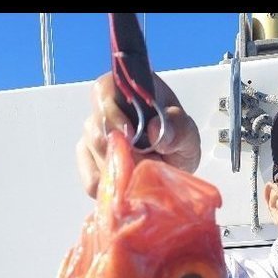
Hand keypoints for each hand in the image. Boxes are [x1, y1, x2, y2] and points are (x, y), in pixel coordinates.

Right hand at [75, 73, 201, 198]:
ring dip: (117, 169)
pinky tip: (126, 186)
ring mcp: (93, 136)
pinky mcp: (88, 163)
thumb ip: (177, 128)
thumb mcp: (188, 135)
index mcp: (129, 91)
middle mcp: (105, 110)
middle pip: (95, 128)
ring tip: (142, 174)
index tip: (130, 136)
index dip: (112, 113)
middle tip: (145, 164)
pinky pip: (90, 179)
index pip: (104, 90)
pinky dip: (109, 187)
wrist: (171, 170)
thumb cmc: (177, 144)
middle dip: (119, 151)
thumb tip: (153, 127)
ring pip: (91, 154)